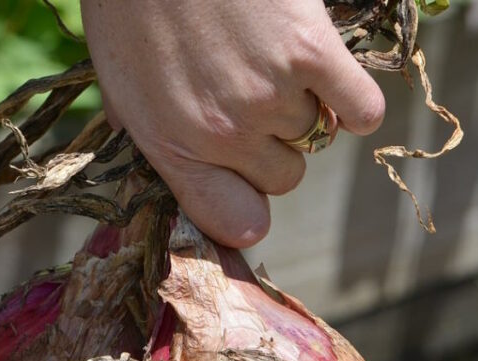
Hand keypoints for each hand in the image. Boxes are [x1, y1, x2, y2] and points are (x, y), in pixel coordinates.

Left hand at [81, 0, 384, 246]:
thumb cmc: (131, 3)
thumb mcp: (116, 81)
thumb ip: (147, 135)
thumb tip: (167, 177)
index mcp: (170, 145)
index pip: (234, 221)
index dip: (248, 209)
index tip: (251, 189)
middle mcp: (223, 133)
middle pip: (284, 178)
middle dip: (274, 147)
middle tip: (255, 100)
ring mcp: (269, 95)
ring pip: (315, 135)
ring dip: (303, 105)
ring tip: (271, 62)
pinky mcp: (311, 51)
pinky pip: (361, 110)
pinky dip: (353, 101)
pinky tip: (328, 76)